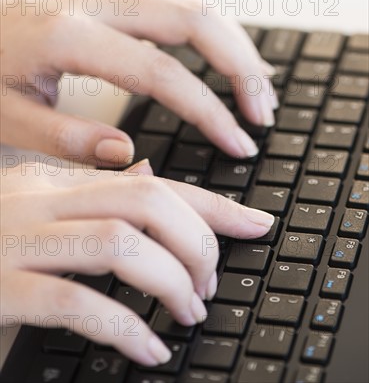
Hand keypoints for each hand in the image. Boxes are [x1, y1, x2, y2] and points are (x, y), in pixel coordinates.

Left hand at [1, 0, 276, 165]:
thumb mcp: (2, 119)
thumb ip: (64, 139)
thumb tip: (126, 153)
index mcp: (70, 37)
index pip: (162, 72)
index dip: (209, 111)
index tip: (238, 144)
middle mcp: (96, 7)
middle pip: (195, 19)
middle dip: (240, 66)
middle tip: (263, 114)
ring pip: (192, 5)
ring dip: (234, 46)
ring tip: (258, 90)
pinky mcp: (110, 4)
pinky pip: (175, 8)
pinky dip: (212, 34)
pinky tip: (226, 60)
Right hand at [1, 160, 273, 364]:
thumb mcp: (37, 215)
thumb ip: (92, 199)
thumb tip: (148, 179)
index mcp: (53, 181)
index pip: (151, 180)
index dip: (211, 204)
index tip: (257, 222)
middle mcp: (37, 200)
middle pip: (143, 200)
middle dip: (195, 240)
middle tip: (210, 281)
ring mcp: (15, 241)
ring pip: (120, 243)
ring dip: (170, 280)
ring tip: (189, 311)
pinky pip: (77, 303)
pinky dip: (125, 327)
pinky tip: (149, 349)